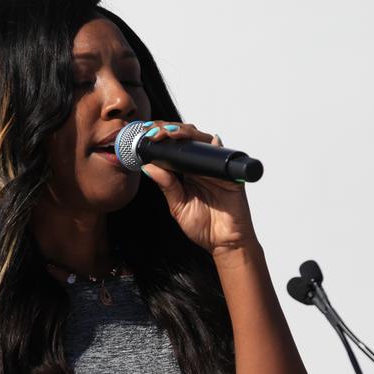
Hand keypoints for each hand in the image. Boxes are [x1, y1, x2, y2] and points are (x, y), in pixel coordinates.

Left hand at [141, 122, 256, 254]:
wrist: (225, 243)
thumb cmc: (203, 227)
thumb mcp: (178, 206)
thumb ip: (166, 185)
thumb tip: (147, 166)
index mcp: (186, 174)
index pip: (172, 149)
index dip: (159, 139)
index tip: (144, 135)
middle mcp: (200, 167)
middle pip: (185, 139)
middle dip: (167, 130)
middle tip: (152, 132)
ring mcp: (215, 168)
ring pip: (200, 139)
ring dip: (183, 132)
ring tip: (167, 134)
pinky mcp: (229, 172)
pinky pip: (220, 152)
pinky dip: (209, 143)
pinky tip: (196, 141)